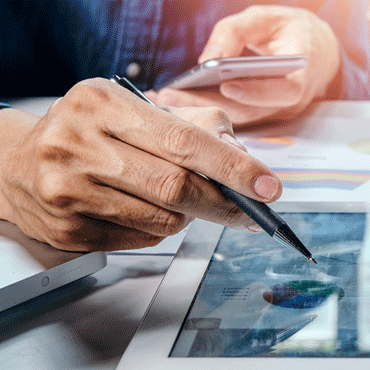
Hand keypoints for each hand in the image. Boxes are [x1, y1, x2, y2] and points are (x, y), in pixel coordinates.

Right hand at [0, 78, 281, 251]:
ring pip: (163, 220)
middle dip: (222, 202)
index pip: (183, 141)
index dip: (232, 166)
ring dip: (187, 215)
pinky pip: (140, 239)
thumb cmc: (83, 132)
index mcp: (101, 105)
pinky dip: (158, 228)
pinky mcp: (70, 230)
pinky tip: (144, 211)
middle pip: (176, 187)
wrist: (17, 163)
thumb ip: (189, 128)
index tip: (266, 186)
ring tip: (179, 200)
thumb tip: (238, 156)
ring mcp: (70, 193)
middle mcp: (79, 147)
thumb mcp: (129, 109)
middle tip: (245, 208)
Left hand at [150, 5, 339, 126]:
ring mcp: (267, 114)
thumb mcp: (265, 19)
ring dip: (197, 112)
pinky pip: (227, 117)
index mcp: (299, 76)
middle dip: (205, 105)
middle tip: (171, 96)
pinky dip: (202, 111)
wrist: (310, 54)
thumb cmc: (288, 33)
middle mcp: (284, 103)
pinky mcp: (253, 117)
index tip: (226, 86)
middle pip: (245, 109)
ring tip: (164, 101)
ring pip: (231, 118)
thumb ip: (237, 33)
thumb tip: (208, 60)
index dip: (254, 92)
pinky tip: (177, 103)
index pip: (281, 91)